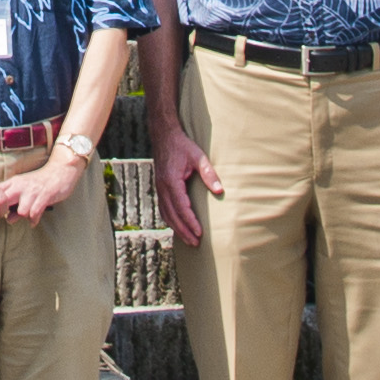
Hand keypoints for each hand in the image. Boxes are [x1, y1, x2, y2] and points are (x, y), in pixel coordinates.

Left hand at [0, 151, 87, 223]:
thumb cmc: (39, 183)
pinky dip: (34, 220)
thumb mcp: (24, 190)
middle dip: (3, 214)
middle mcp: (20, 186)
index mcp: (13, 183)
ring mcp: (32, 191)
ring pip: (21, 211)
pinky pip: (35, 213)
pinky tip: (33, 221)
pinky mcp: (45, 195)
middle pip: (5, 202)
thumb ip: (15, 204)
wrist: (59, 171)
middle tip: (6, 219)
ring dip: (24, 217)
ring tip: (27, 217)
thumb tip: (8, 220)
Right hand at [151, 123, 222, 246]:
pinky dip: (171, 220)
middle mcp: (163, 187)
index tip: (199, 233)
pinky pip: (163, 209)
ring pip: (166, 214)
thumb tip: (220, 191)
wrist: (163, 136)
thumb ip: (209, 173)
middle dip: (184, 231)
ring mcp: (159, 188)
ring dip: (177, 228)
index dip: (190, 222)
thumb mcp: (198, 156)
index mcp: (171, 181)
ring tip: (189, 240)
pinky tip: (178, 227)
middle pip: (172, 215)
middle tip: (196, 244)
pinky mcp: (160, 188)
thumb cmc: (182, 145)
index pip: (181, 207)